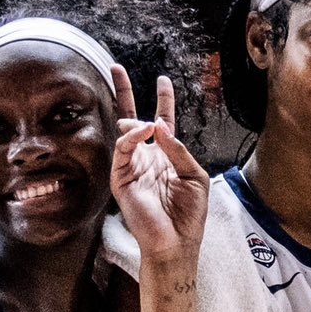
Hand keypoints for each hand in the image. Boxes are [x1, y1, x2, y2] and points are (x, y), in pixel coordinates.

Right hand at [110, 70, 209, 269]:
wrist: (176, 243)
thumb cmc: (188, 215)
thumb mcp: (194, 175)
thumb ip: (177, 148)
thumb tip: (159, 124)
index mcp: (166, 156)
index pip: (162, 122)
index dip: (163, 100)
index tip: (163, 80)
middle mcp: (146, 158)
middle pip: (132, 118)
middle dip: (124, 92)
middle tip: (116, 68)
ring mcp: (131, 168)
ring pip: (124, 132)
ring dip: (135, 121)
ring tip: (146, 123)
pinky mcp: (121, 179)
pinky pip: (121, 151)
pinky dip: (130, 137)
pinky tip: (142, 132)